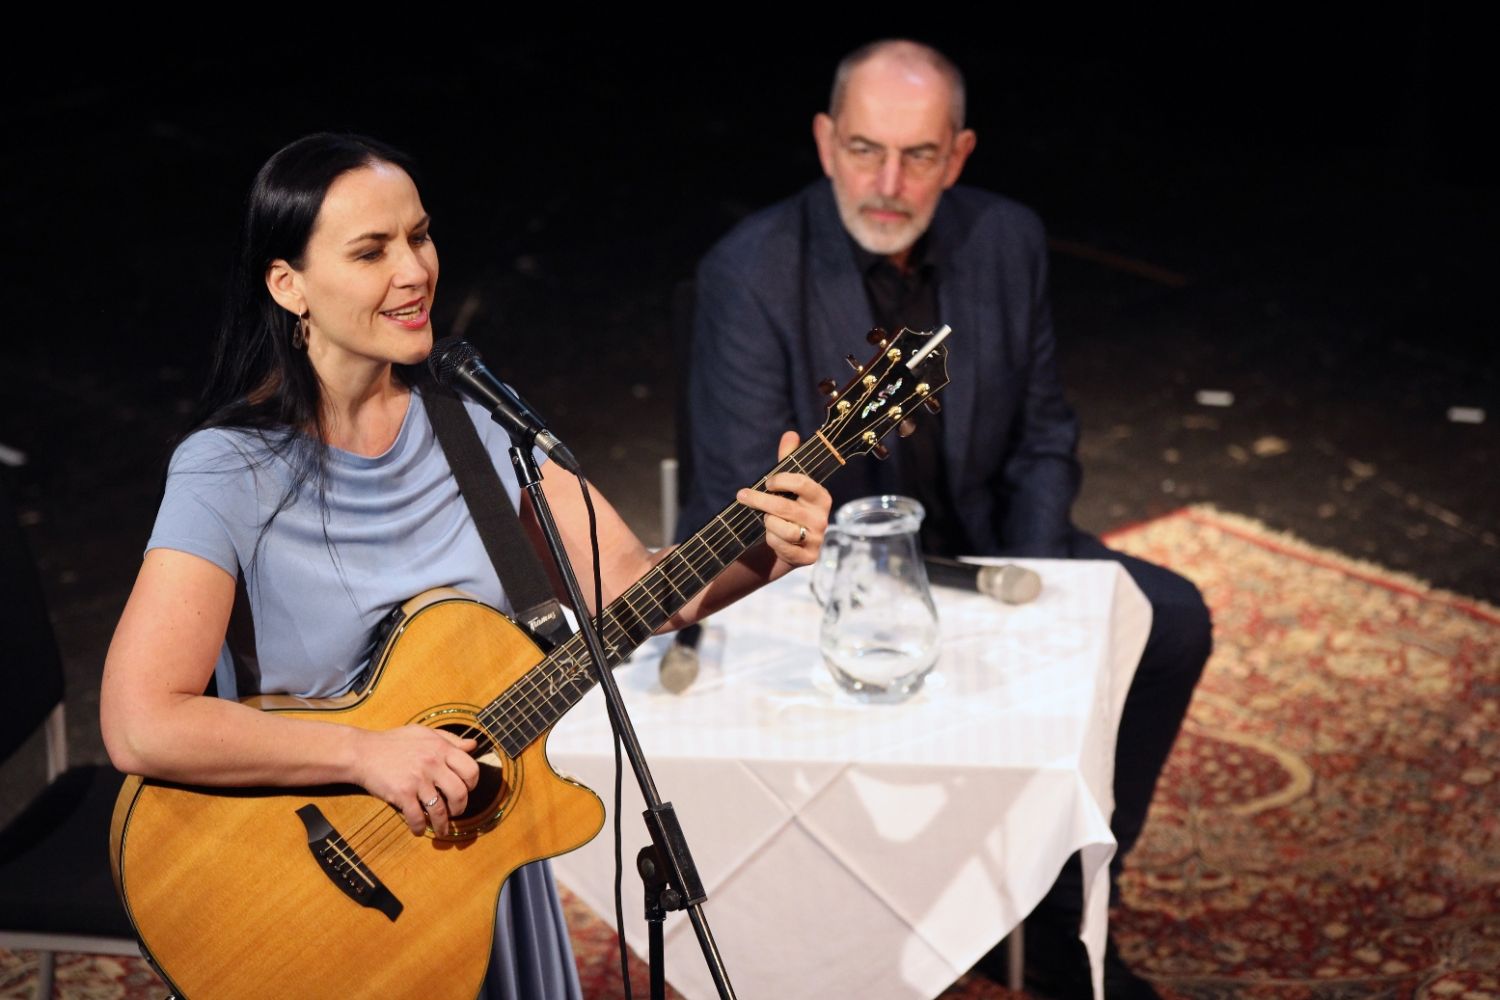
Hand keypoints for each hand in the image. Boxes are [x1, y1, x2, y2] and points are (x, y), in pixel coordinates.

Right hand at [353, 725, 479, 835]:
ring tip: (442, 829)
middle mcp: (432, 764)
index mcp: (441, 748)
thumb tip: (473, 745)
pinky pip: (417, 817)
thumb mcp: (424, 733)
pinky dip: (420, 828)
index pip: (471, 769)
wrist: (362, 752)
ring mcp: (417, 780)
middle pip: (460, 793)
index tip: (467, 789)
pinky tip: (419, 830)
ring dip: (443, 824)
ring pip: (440, 810)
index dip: (473, 783)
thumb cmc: (393, 742)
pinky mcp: (401, 794)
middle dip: (460, 807)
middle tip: (456, 812)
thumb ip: (450, 739)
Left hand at [736, 431, 831, 568]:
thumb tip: (791, 434)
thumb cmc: (788, 509)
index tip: (767, 482)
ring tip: (766, 521)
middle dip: (759, 500)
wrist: (790, 546)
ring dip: (768, 523)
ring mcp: (816, 539)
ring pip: (783, 529)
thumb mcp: (787, 485)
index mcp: (821, 497)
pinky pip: (782, 546)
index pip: (803, 483)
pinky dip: (772, 540)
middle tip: (741, 495)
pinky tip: (771, 537)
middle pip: (785, 508)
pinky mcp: (808, 557)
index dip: (782, 480)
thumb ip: (788, 460)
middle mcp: (822, 518)